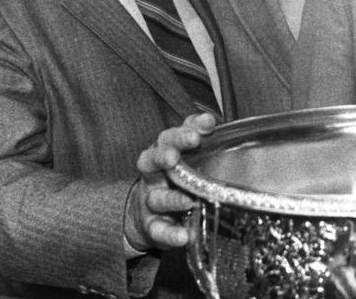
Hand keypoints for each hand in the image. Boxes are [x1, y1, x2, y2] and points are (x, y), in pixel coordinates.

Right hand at [124, 113, 216, 252]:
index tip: (206, 125)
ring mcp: (150, 201)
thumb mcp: (184, 157)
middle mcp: (153, 175)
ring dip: (172, 199)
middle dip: (163, 156)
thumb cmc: (174, 178)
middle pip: (152, 160)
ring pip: (157, 198)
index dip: (184, 130)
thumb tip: (210, 119)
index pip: (169, 137)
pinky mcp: (152, 227)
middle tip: (174, 156)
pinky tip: (185, 236)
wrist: (145, 215)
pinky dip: (171, 234)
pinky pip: (159, 230)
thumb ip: (196, 136)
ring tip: (189, 201)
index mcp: (162, 154)